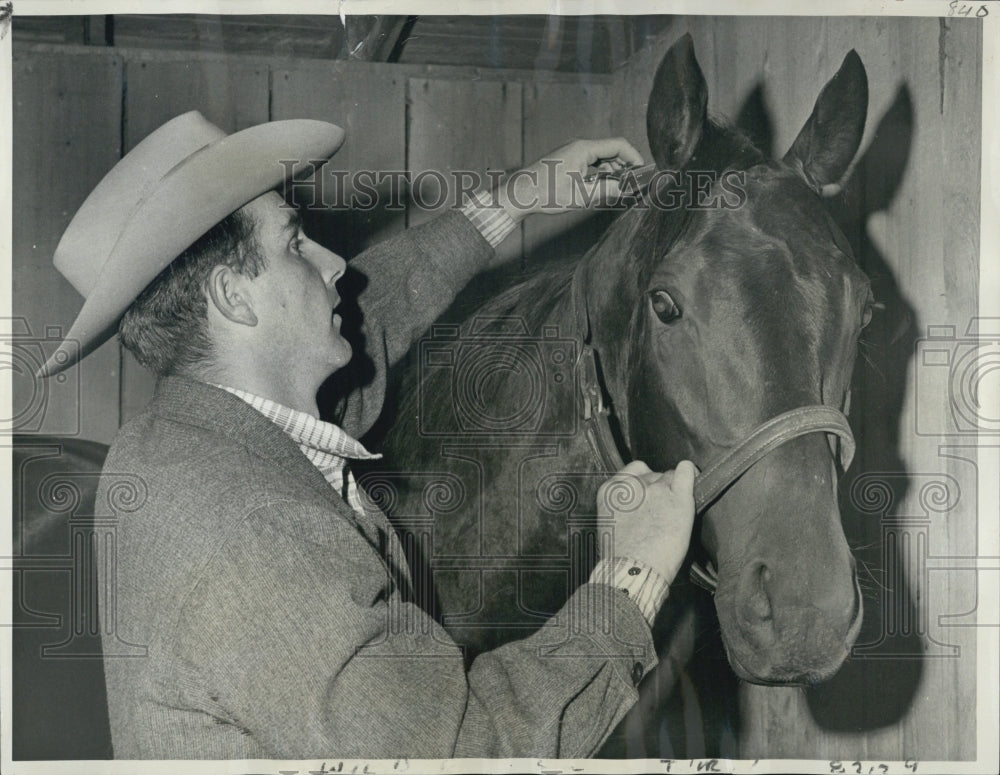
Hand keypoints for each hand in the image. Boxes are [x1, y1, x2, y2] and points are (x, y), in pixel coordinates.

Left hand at [496, 137, 643, 222]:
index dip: (634, 158)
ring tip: (619, 189)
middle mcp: (579, 147)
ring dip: (613, 171)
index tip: (643, 172)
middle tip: (634, 184)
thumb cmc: (545, 193)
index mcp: (584, 149)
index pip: (619, 145)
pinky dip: (600, 173)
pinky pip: (591, 163)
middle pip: (611, 151)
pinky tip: (602, 187)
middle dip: (625, 166)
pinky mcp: (567, 161)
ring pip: (602, 158)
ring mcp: (572, 153)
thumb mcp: (580, 195)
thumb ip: (606, 190)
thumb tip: (627, 189)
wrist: (519, 194)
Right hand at [596, 460, 696, 583]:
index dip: (645, 480)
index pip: (634, 470)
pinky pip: (686, 473)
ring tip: (675, 505)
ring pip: (670, 475)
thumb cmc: (622, 557)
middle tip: (662, 508)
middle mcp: (633, 485)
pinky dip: (690, 474)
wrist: (634, 571)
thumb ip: (622, 507)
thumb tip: (638, 505)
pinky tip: (692, 476)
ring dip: (674, 487)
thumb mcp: (610, 524)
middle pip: (653, 474)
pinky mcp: (678, 499)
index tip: (649, 492)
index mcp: (612, 491)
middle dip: (658, 487)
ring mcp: (656, 490)